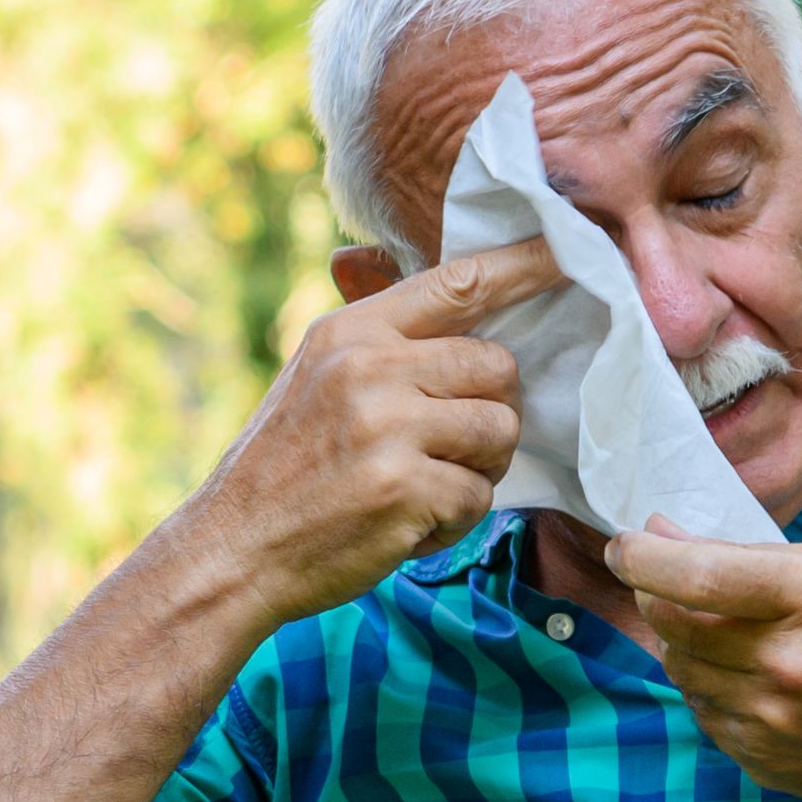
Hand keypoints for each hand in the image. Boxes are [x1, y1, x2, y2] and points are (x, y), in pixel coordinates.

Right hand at [186, 245, 560, 630]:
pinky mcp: (404, 489)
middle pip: (496, 365)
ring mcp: (386, 427)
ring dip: (478, 469)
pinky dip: (455, 520)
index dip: (523, 267)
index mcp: (350, 331)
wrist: (233, 550)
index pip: (458, 283)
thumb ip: (382, 341)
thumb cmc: (284, 466)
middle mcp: (368, 367)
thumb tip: (466, 297)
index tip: (569, 251)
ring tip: (427, 485)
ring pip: (499, 430)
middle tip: (449, 446)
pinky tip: (409, 524)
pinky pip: (479, 496)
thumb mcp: (316, 377)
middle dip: (490, 410)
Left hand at [600, 530, 801, 801]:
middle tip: (663, 582)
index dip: (642, 558)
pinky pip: (704, 713)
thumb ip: (750, 556)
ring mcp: (771, 719)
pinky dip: (711, 688)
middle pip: (672, 625)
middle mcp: (785, 662)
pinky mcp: (762, 760)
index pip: (695, 577)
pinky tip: (750, 678)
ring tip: (724, 632)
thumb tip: (663, 536)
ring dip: (684, 645)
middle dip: (655, 597)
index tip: (624, 546)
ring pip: (681, 670)